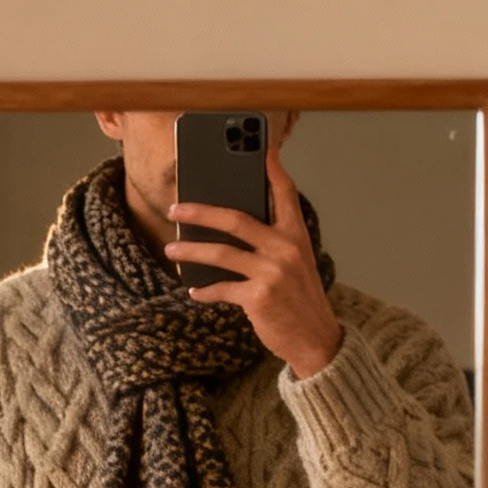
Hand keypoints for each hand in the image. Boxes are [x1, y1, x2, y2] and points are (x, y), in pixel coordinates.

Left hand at [165, 147, 342, 380]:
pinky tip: (194, 290)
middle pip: (235, 219)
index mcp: (296, 235)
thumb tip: (233, 228)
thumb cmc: (301, 300)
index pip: (284, 193)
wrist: (315, 339)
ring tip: (172, 250)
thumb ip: (274, 242)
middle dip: (200, 212)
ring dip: (191, 251)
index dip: (272, 168)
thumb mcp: (297, 263)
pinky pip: (222, 288)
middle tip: (175, 209)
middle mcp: (284, 248)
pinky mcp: (258, 297)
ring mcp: (271, 272)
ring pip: (221, 253)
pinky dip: (205, 290)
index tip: (259, 148)